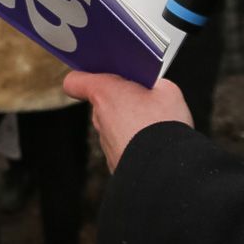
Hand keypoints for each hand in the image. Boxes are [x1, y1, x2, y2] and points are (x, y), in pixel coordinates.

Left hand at [63, 72, 192, 170]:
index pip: (76, 81)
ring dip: (130, 122)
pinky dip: (136, 142)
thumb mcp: (167, 90)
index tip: (97, 74)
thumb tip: (154, 89)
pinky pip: (124, 145)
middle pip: (103, 102)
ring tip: (155, 122)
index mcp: (106, 94)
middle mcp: (100, 118)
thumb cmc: (163, 126)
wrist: (166, 168)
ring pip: (115, 125)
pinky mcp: (116, 162)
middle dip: (121, 98)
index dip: (86, 76)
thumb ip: (153, 84)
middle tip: (144, 96)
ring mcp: (107, 143)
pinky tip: (155, 141)